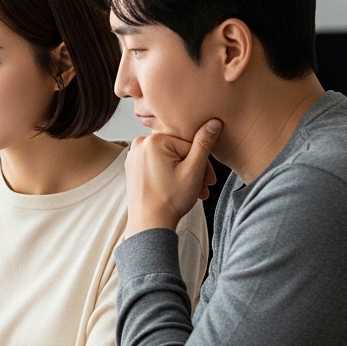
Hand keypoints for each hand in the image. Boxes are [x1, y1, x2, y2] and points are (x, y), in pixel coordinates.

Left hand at [125, 118, 221, 235]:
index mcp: (153, 140)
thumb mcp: (193, 170)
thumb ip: (204, 144)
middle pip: (178, 151)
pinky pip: (157, 164)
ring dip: (184, 173)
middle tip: (205, 187)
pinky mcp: (133, 166)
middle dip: (194, 169)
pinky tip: (178, 187)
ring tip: (194, 191)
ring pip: (169, 158)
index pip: (189, 145)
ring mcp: (133, 155)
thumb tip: (214, 121)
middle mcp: (140, 143)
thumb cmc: (170, 200)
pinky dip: (170, 174)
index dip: (203, 163)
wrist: (149, 224)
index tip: (210, 180)